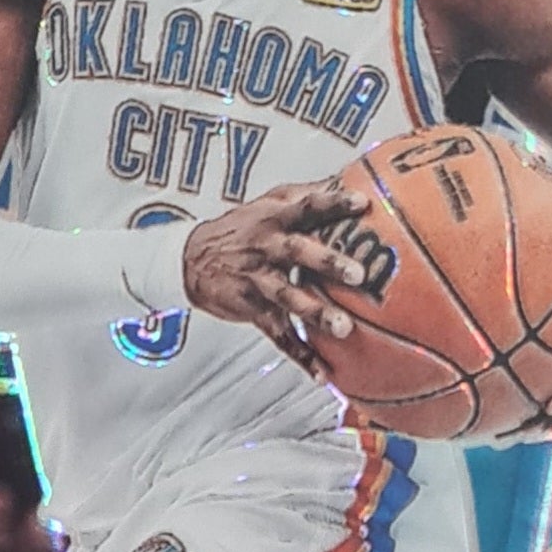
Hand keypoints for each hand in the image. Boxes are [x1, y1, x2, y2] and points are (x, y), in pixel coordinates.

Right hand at [183, 179, 369, 374]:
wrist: (190, 259)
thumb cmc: (241, 228)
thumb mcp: (267, 204)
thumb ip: (305, 194)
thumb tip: (348, 178)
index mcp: (274, 218)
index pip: (306, 206)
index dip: (332, 203)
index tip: (361, 203)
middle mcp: (266, 248)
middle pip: (298, 252)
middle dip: (328, 262)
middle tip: (358, 274)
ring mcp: (257, 280)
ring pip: (288, 298)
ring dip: (316, 313)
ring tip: (344, 329)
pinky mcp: (251, 309)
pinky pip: (277, 335)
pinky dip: (300, 355)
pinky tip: (322, 373)